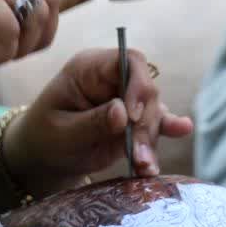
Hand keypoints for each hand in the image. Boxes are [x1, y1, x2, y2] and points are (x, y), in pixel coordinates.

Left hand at [2, 47, 193, 197]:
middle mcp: (112, 80)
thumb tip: (122, 113)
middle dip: (146, 123)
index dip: (139, 84)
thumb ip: (92, 122)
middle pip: (146, 90)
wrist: (44, 158)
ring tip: (145, 166)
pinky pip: (155, 125)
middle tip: (137, 154)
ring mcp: (125, 100)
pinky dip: (163, 134)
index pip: (128, 60)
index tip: (133, 116)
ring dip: (151, 139)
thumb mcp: (62, 133)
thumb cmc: (45, 137)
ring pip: (154, 112)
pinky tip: (181, 129)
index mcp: (90, 68)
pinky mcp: (133, 122)